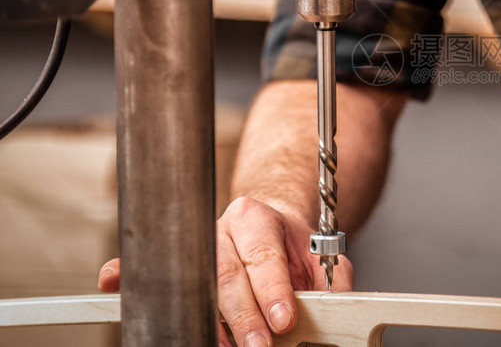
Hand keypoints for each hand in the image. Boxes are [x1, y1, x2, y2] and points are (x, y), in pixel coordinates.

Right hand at [98, 197, 353, 346]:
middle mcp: (220, 229)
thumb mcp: (321, 256)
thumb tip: (337, 310)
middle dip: (242, 318)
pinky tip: (113, 284)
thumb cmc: (291, 244)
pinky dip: (126, 275)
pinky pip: (147, 267)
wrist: (267, 222)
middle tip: (258, 346)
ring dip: (209, 322)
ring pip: (196, 285)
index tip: (284, 320)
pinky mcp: (175, 259)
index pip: (264, 255)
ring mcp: (194, 245)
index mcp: (257, 218)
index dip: (273, 291)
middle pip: (226, 276)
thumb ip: (330, 282)